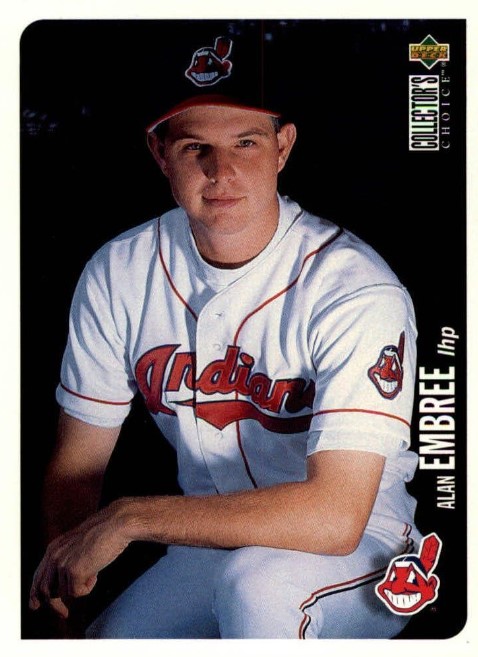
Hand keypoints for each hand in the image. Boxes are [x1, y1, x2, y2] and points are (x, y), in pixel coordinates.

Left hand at [29, 501, 130, 617]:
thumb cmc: (104, 534)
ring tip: (93, 572)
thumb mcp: (78, 547)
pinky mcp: (74, 571)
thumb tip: (62, 586)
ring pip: (64, 594)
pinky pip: (78, 593)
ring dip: (80, 588)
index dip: (35, 594)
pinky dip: (89, 587)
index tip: (35, 606)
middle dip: (54, 606)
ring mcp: (62, 563)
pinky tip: (97, 571)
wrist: (117, 524)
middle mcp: (53, 555)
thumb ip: (67, 561)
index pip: (38, 576)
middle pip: (45, 590)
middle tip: (65, 615)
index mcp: (53, 548)